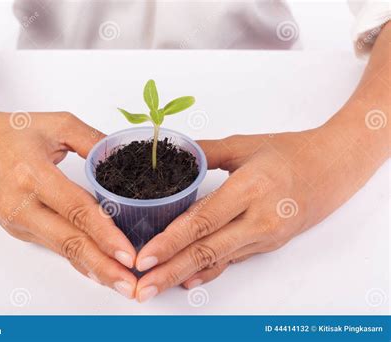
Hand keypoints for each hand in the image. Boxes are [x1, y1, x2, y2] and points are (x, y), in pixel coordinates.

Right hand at [0, 109, 137, 297]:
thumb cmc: (12, 131)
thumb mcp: (58, 125)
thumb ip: (94, 142)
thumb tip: (127, 160)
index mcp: (32, 175)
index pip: (76, 210)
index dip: (104, 234)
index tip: (128, 254)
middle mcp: (21, 205)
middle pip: (69, 242)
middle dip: (103, 266)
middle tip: (131, 285)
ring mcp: (17, 222)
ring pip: (63, 250)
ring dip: (94, 269)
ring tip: (122, 282)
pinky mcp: (18, 230)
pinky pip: (55, 246)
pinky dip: (79, 260)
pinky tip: (98, 272)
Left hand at [134, 122, 386, 301]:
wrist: (333, 168)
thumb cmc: (289, 152)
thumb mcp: (244, 145)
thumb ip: (204, 152)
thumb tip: (172, 156)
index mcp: (250, 188)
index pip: (203, 221)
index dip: (170, 242)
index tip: (145, 257)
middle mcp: (259, 219)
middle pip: (207, 250)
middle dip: (170, 270)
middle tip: (142, 286)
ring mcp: (265, 236)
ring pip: (218, 259)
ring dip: (184, 274)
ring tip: (156, 286)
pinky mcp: (268, 244)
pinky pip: (232, 259)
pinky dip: (208, 271)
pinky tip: (188, 280)